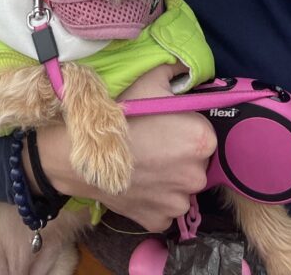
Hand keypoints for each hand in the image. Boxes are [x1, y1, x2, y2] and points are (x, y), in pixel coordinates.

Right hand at [31, 64, 216, 232]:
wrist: (85, 151)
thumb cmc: (122, 114)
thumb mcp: (150, 81)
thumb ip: (175, 72)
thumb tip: (185, 68)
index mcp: (203, 140)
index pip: (204, 136)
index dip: (186, 130)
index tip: (169, 127)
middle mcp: (197, 175)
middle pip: (195, 164)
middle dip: (180, 156)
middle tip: (155, 145)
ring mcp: (178, 203)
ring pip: (180, 188)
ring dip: (168, 180)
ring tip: (144, 164)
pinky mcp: (159, 221)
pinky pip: (163, 209)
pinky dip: (154, 199)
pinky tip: (138, 183)